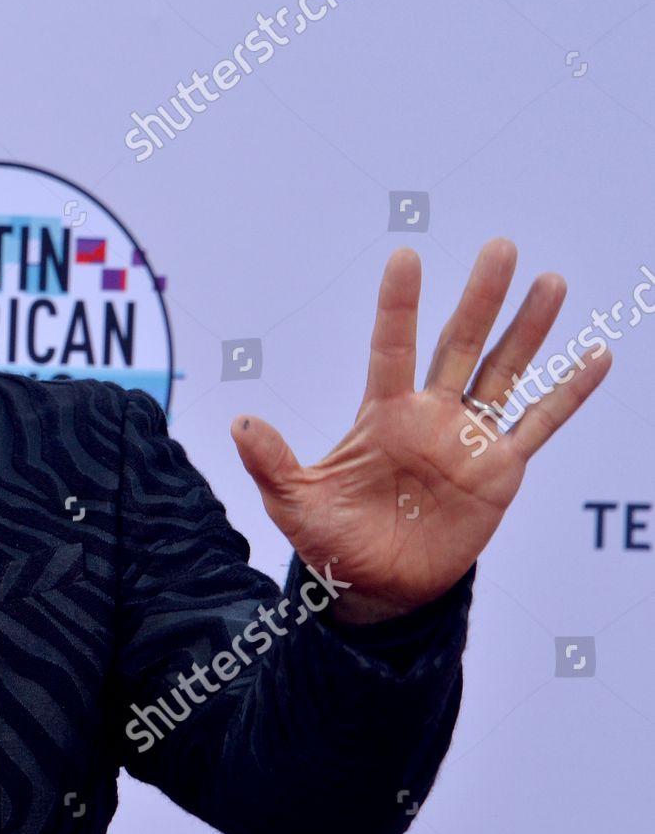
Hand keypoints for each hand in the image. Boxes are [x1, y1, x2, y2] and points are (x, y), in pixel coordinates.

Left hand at [230, 238, 611, 624]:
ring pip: (504, 372)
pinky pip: (538, 425)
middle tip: (500, 247)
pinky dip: (566, 394)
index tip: (406, 256)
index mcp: (381, 414)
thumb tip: (239, 422)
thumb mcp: (293, 501)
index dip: (398, 305)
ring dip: (528, 330)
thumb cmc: (330, 539)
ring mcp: (467, 440)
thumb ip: (271, 462)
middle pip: (459, 345)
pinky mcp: (499, 471)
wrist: (375, 586)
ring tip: (550, 281)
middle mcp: (429, 415)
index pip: (390, 347)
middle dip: (480, 299)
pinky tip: (594, 357)